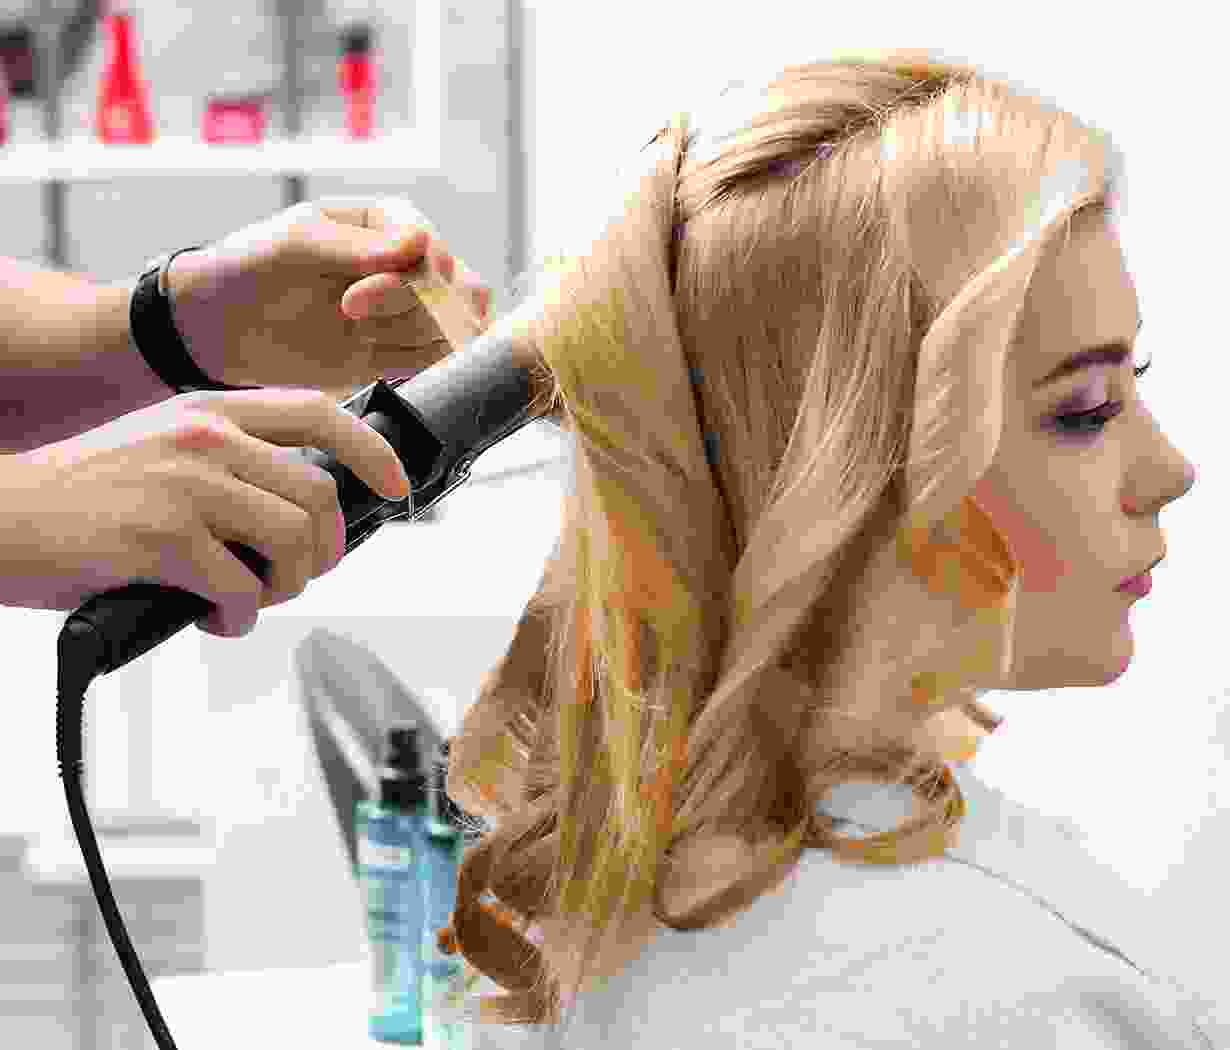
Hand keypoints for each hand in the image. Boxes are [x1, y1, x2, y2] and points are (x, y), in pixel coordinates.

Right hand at [0, 388, 409, 636]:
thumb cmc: (81, 497)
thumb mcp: (163, 453)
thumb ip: (231, 468)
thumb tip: (303, 516)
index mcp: (210, 412)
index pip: (319, 412)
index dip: (372, 449)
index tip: (396, 486)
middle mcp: (204, 437)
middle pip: (320, 495)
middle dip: (323, 551)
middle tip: (292, 577)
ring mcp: (185, 484)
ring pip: (293, 542)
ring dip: (284, 588)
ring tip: (247, 600)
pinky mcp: (161, 537)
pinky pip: (241, 591)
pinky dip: (238, 619)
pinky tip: (211, 618)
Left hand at [165, 197, 492, 399]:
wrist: (211, 328)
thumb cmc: (246, 267)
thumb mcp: (295, 246)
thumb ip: (357, 247)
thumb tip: (421, 241)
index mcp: (382, 225)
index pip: (427, 247)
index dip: (412, 271)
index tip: (362, 294)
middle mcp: (400, 268)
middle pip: (452, 288)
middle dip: (423, 308)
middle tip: (361, 318)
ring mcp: (398, 315)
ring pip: (448, 326)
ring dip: (425, 339)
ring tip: (370, 342)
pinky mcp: (390, 356)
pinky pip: (432, 361)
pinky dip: (433, 367)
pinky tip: (409, 369)